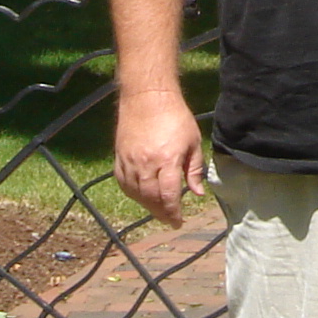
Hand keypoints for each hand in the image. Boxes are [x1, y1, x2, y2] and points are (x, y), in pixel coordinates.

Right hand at [114, 90, 204, 226]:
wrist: (147, 96)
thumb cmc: (175, 116)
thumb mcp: (193, 141)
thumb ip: (194, 169)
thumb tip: (198, 193)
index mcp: (167, 160)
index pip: (168, 196)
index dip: (173, 213)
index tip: (178, 221)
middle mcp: (146, 164)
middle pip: (151, 198)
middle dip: (161, 213)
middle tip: (169, 219)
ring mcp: (130, 161)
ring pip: (135, 193)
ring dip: (147, 206)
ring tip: (157, 210)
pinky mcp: (120, 156)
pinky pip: (123, 183)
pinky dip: (132, 193)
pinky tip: (140, 196)